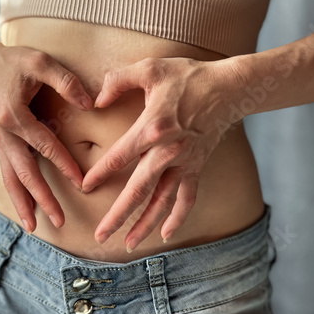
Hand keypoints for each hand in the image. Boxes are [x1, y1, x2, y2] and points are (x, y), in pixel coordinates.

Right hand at [0, 37, 92, 232]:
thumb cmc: (14, 61)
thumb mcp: (41, 61)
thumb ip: (66, 81)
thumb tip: (90, 103)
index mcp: (14, 115)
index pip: (44, 145)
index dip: (64, 164)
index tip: (82, 182)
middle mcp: (4, 133)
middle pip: (24, 172)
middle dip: (42, 198)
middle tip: (59, 220)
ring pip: (11, 178)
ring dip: (22, 203)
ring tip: (32, 227)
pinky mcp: (0, 142)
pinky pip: (7, 172)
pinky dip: (15, 191)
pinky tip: (24, 206)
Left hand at [81, 56, 241, 251]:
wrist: (229, 88)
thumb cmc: (187, 77)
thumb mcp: (149, 68)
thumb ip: (117, 80)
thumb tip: (95, 100)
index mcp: (151, 129)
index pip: (118, 158)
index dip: (99, 174)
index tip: (84, 187)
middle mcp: (167, 152)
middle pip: (138, 191)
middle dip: (118, 216)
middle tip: (101, 237)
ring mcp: (184, 163)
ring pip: (162, 201)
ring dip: (145, 225)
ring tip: (129, 245)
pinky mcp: (197, 167)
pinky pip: (188, 198)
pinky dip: (178, 217)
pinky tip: (166, 233)